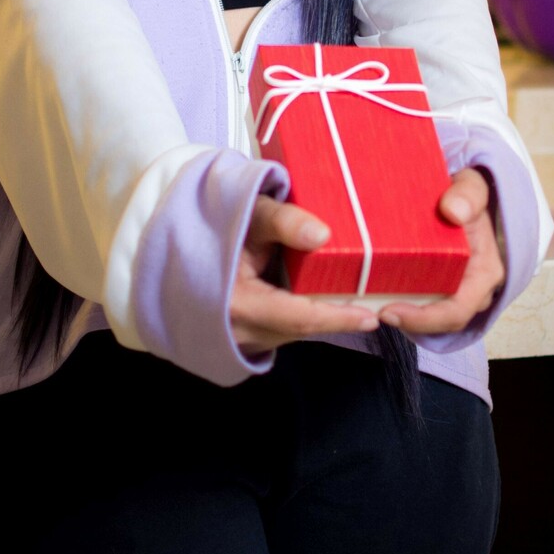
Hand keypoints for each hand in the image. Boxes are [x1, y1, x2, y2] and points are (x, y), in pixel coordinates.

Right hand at [230, 195, 379, 355]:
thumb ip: (283, 221)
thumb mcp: (248, 214)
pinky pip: (279, 331)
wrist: (183, 249)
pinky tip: (313, 298)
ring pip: (290, 332)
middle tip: (371, 301)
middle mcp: (236, 330)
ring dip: (318, 316)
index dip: (336, 318)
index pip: (298, 318)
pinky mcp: (241, 339)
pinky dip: (300, 316)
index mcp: (236, 303)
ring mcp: (237, 339)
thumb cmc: (216, 226)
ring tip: (348, 297)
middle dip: (335, 317)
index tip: (371, 317)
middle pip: (300, 328)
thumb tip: (322, 235)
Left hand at [376, 167, 504, 336]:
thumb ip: (468, 194)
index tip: (390, 310)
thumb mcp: (471, 186)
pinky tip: (374, 294)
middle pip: (440, 320)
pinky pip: (420, 303)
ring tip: (370, 305)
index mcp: (484, 271)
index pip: (457, 310)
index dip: (425, 318)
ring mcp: (455, 290)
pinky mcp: (438, 286)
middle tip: (375, 311)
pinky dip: (399, 302)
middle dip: (408, 320)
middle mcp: (472, 288)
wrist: (459, 195)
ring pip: (428, 316)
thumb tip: (454, 211)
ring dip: (401, 314)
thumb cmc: (466, 194)